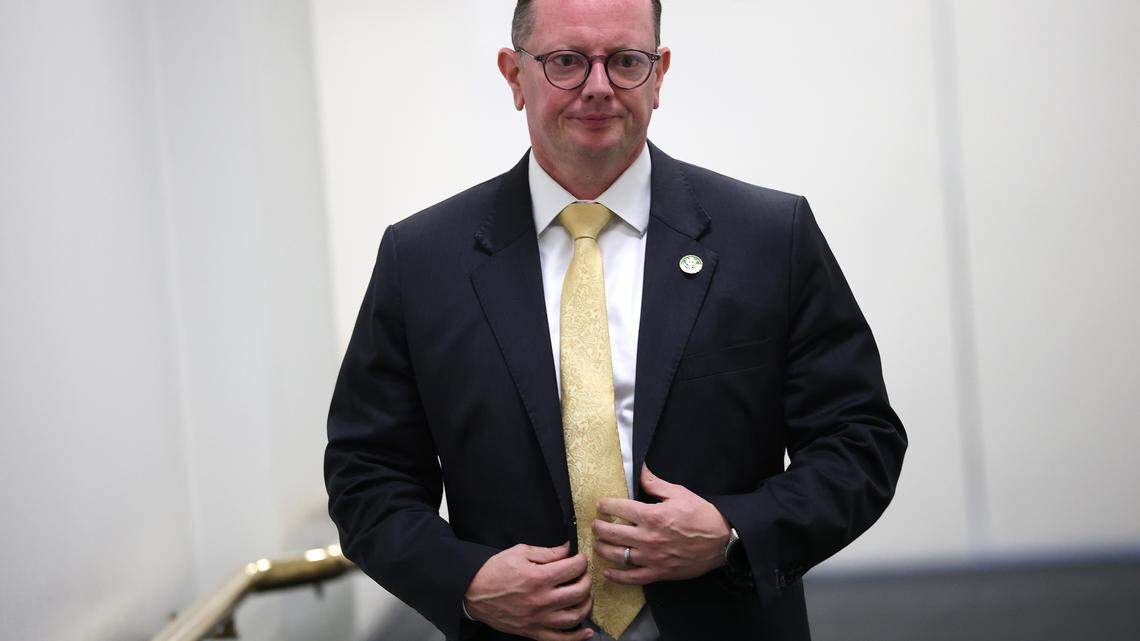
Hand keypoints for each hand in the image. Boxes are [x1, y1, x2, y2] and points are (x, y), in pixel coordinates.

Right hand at [463, 541, 594, 640]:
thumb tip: (568, 549)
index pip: (573, 568)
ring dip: (586, 605)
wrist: (473, 593)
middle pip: (579, 592)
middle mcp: (541, 600)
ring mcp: (538, 619)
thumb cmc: (495, 570)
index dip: (581, 561)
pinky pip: (560, 639)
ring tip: (585, 595)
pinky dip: (577, 637)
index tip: (580, 559)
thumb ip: (547, 552)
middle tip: (584, 574)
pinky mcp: (533, 632)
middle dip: (587, 580)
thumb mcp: (520, 552)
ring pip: (575, 616)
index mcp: (538, 578)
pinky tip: (586, 630)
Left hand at [592, 464, 731, 584]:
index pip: (619, 508)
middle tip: (596, 524)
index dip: (606, 505)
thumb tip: (641, 471)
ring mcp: (652, 557)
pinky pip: (632, 577)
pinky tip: (608, 572)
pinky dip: (617, 576)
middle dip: (599, 527)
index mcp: (652, 515)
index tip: (601, 505)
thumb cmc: (702, 515)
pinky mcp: (659, 573)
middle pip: (613, 532)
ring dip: (603, 549)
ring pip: (618, 555)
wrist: (722, 541)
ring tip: (598, 544)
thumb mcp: (679, 493)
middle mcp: (647, 537)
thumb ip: (656, 484)